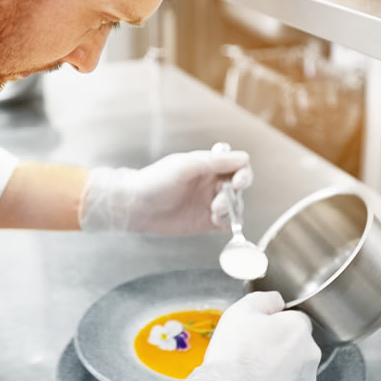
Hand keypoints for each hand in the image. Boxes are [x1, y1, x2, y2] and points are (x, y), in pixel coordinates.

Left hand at [78, 147, 252, 234]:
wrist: (135, 206)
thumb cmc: (156, 181)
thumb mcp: (186, 166)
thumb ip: (215, 162)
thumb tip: (244, 158)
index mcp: (207, 165)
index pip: (237, 166)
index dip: (243, 173)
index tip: (238, 181)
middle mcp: (211, 183)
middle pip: (239, 187)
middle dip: (235, 194)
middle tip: (220, 200)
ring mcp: (209, 203)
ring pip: (235, 206)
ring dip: (230, 209)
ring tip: (213, 211)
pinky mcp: (205, 222)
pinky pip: (226, 223)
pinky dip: (228, 222)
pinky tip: (215, 220)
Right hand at [175, 292, 320, 380]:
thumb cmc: (233, 356)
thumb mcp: (240, 311)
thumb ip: (264, 299)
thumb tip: (276, 301)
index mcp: (298, 328)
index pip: (293, 318)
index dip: (273, 324)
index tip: (257, 332)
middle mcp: (310, 355)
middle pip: (295, 345)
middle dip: (278, 347)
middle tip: (252, 354)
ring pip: (295, 370)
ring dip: (279, 370)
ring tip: (252, 376)